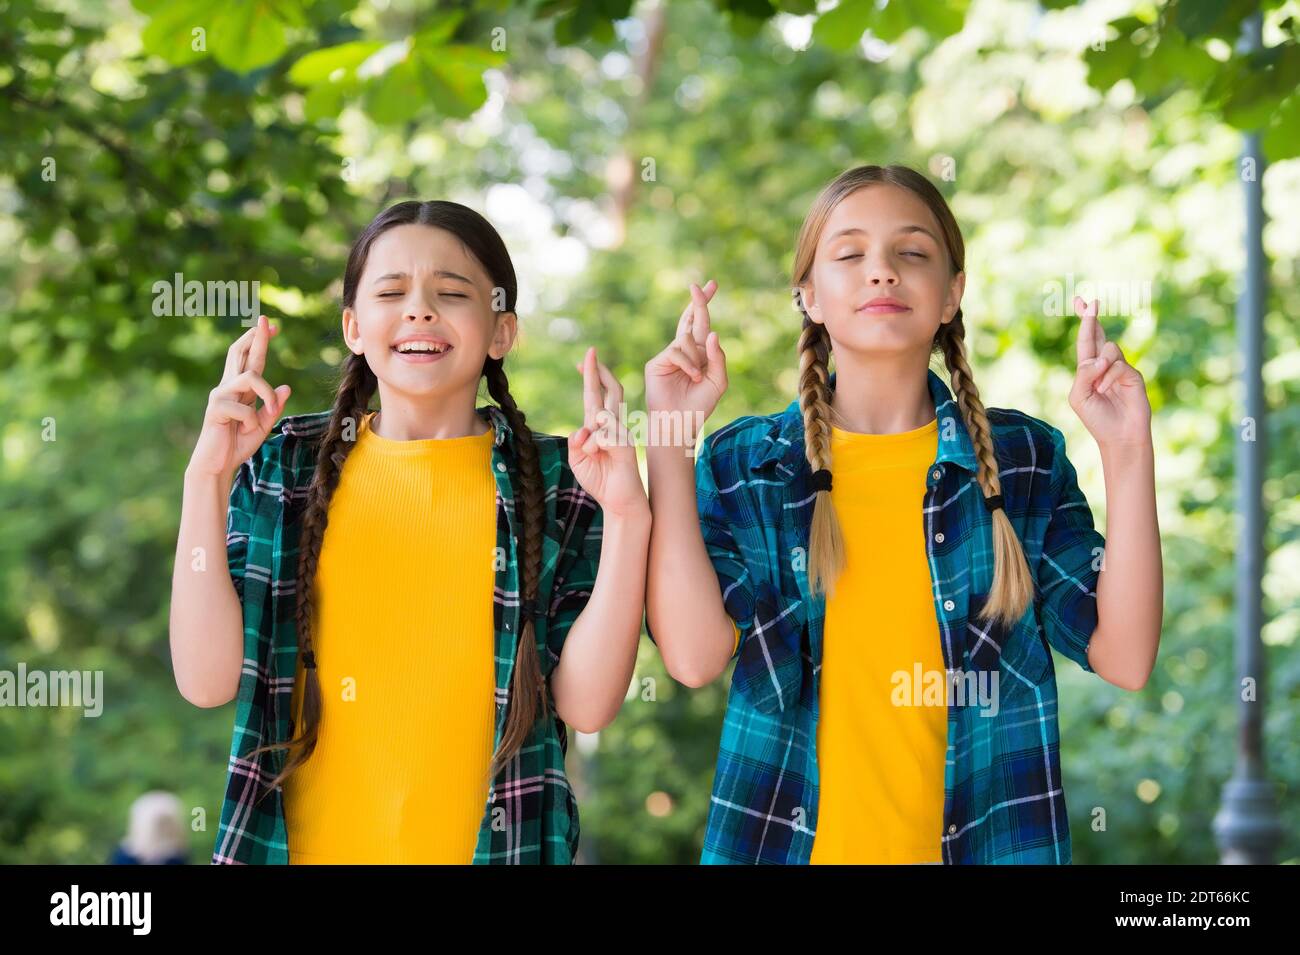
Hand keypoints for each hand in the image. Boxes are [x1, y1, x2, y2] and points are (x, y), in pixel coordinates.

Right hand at [189, 315, 291, 478]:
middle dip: (255, 337)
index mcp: (241, 390)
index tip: (272, 326)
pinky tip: (245, 431)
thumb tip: (287, 387)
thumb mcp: (262, 425)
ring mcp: (220, 395)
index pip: (251, 360)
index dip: (260, 341)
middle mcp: (228, 387)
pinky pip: (245, 408)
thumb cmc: (237, 445)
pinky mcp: (216, 408)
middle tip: (266, 320)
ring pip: (250, 377)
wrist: (218, 465)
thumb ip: (273, 407)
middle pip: (239, 353)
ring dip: (267, 394)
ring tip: (267, 414)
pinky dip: (253, 421)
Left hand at [568, 347, 647, 519]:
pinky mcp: (626, 444)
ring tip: (593, 454)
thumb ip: (575, 442)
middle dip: (597, 372)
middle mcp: (613, 426)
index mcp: (600, 428)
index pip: (595, 397)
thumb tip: (584, 428)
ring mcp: (622, 433)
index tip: (583, 360)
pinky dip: (595, 446)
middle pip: (608, 391)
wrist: (620, 502)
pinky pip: (605, 435)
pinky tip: (599, 456)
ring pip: (601, 416)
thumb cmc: (600, 481)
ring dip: (589, 436)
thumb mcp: (578, 460)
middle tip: (589, 352)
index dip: (590, 378)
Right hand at [644, 279, 727, 422]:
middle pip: (690, 319)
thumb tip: (712, 332)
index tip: (712, 284)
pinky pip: (677, 351)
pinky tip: (692, 376)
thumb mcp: (718, 381)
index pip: (701, 324)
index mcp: (698, 354)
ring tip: (697, 377)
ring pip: (686, 340)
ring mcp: (668, 356)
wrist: (681, 423)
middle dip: (698, 302)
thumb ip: (717, 357)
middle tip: (700, 285)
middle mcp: (683, 351)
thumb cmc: (700, 406)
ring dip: (696, 358)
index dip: (704, 304)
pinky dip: (688, 363)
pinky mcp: (656, 362)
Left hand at [1069, 297, 1151, 449]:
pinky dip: (1108, 377)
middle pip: (1098, 334)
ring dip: (1099, 367)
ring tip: (1099, 388)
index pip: (1086, 340)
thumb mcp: (1079, 396)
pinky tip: (1106, 390)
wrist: (1119, 436)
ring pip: (1109, 349)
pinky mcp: (1133, 375)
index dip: (1084, 321)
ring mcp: (1120, 368)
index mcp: (1088, 368)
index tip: (1080, 301)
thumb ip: (1083, 374)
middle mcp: (1105, 364)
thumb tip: (1099, 357)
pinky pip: (1118, 365)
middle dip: (1091, 317)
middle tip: (1090, 301)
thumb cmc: (1096, 418)